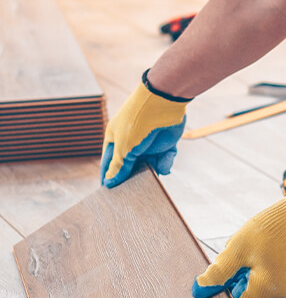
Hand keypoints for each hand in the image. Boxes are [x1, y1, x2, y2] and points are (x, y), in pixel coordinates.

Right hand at [100, 70, 191, 187]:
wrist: (164, 102)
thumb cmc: (137, 122)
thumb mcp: (124, 148)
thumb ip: (118, 167)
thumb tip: (108, 184)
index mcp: (115, 140)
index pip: (109, 164)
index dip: (110, 178)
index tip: (111, 195)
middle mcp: (131, 143)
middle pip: (131, 168)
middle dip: (135, 178)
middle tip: (137, 192)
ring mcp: (148, 144)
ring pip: (149, 167)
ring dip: (152, 171)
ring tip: (153, 175)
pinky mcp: (165, 145)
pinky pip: (164, 161)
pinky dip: (165, 163)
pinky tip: (165, 163)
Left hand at [192, 184, 285, 297]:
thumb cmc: (274, 228)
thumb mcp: (239, 248)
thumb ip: (219, 272)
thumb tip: (201, 289)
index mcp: (265, 291)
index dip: (223, 296)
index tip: (217, 280)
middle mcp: (280, 297)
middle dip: (236, 287)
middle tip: (234, 263)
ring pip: (259, 294)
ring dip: (248, 280)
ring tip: (251, 255)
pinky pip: (271, 286)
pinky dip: (262, 276)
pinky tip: (262, 256)